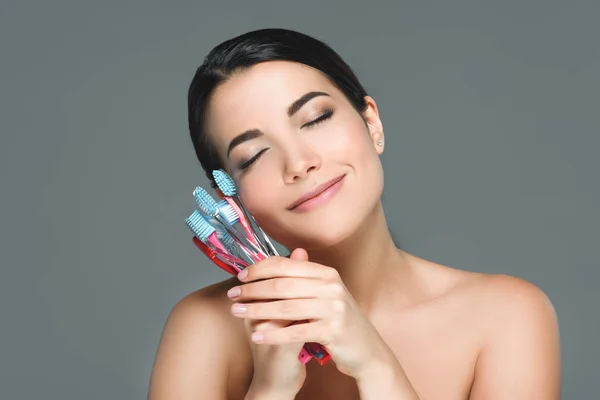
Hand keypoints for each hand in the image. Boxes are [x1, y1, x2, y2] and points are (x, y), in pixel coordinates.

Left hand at [228, 248, 395, 379]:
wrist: (366, 349)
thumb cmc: (339, 320)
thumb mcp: (325, 293)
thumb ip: (305, 275)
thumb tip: (291, 251)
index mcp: (327, 274)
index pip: (286, 265)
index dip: (260, 269)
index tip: (240, 276)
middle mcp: (331, 287)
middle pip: (283, 285)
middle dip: (253, 289)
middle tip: (233, 295)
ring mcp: (334, 309)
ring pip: (286, 307)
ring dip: (257, 310)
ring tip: (237, 312)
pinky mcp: (333, 331)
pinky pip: (295, 332)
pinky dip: (272, 334)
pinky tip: (255, 335)